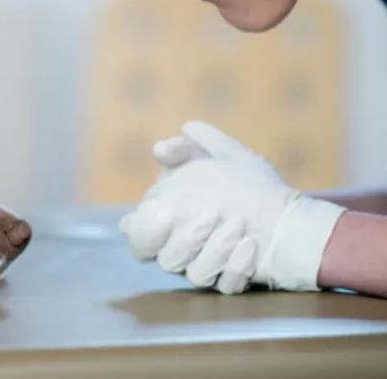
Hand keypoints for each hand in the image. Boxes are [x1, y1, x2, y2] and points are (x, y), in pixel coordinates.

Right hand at [119, 120, 346, 293]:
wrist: (294, 217)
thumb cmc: (253, 186)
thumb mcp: (224, 157)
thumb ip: (189, 150)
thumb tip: (159, 148)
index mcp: (170, 219)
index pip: (139, 234)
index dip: (145, 230)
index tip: (165, 214)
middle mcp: (183, 248)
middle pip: (165, 258)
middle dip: (187, 238)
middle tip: (211, 216)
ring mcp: (207, 269)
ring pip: (194, 274)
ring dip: (216, 248)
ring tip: (240, 226)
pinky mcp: (231, 283)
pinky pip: (225, 285)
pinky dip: (236, 266)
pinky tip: (250, 247)